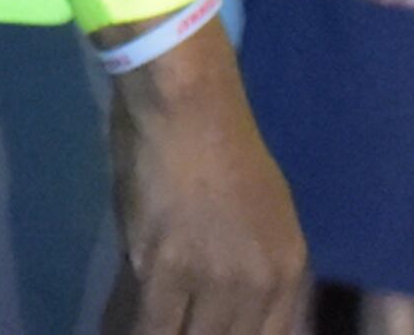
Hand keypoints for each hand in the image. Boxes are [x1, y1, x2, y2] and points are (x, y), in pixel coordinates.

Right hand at [102, 17, 307, 334]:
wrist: (187, 101)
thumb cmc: (216, 137)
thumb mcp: (260, 209)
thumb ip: (248, 260)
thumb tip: (225, 299)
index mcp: (287, 267)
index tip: (203, 328)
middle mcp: (260, 281)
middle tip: (179, 323)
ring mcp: (214, 278)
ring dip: (171, 333)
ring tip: (154, 326)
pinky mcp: (166, 268)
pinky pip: (153, 326)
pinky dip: (136, 332)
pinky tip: (126, 329)